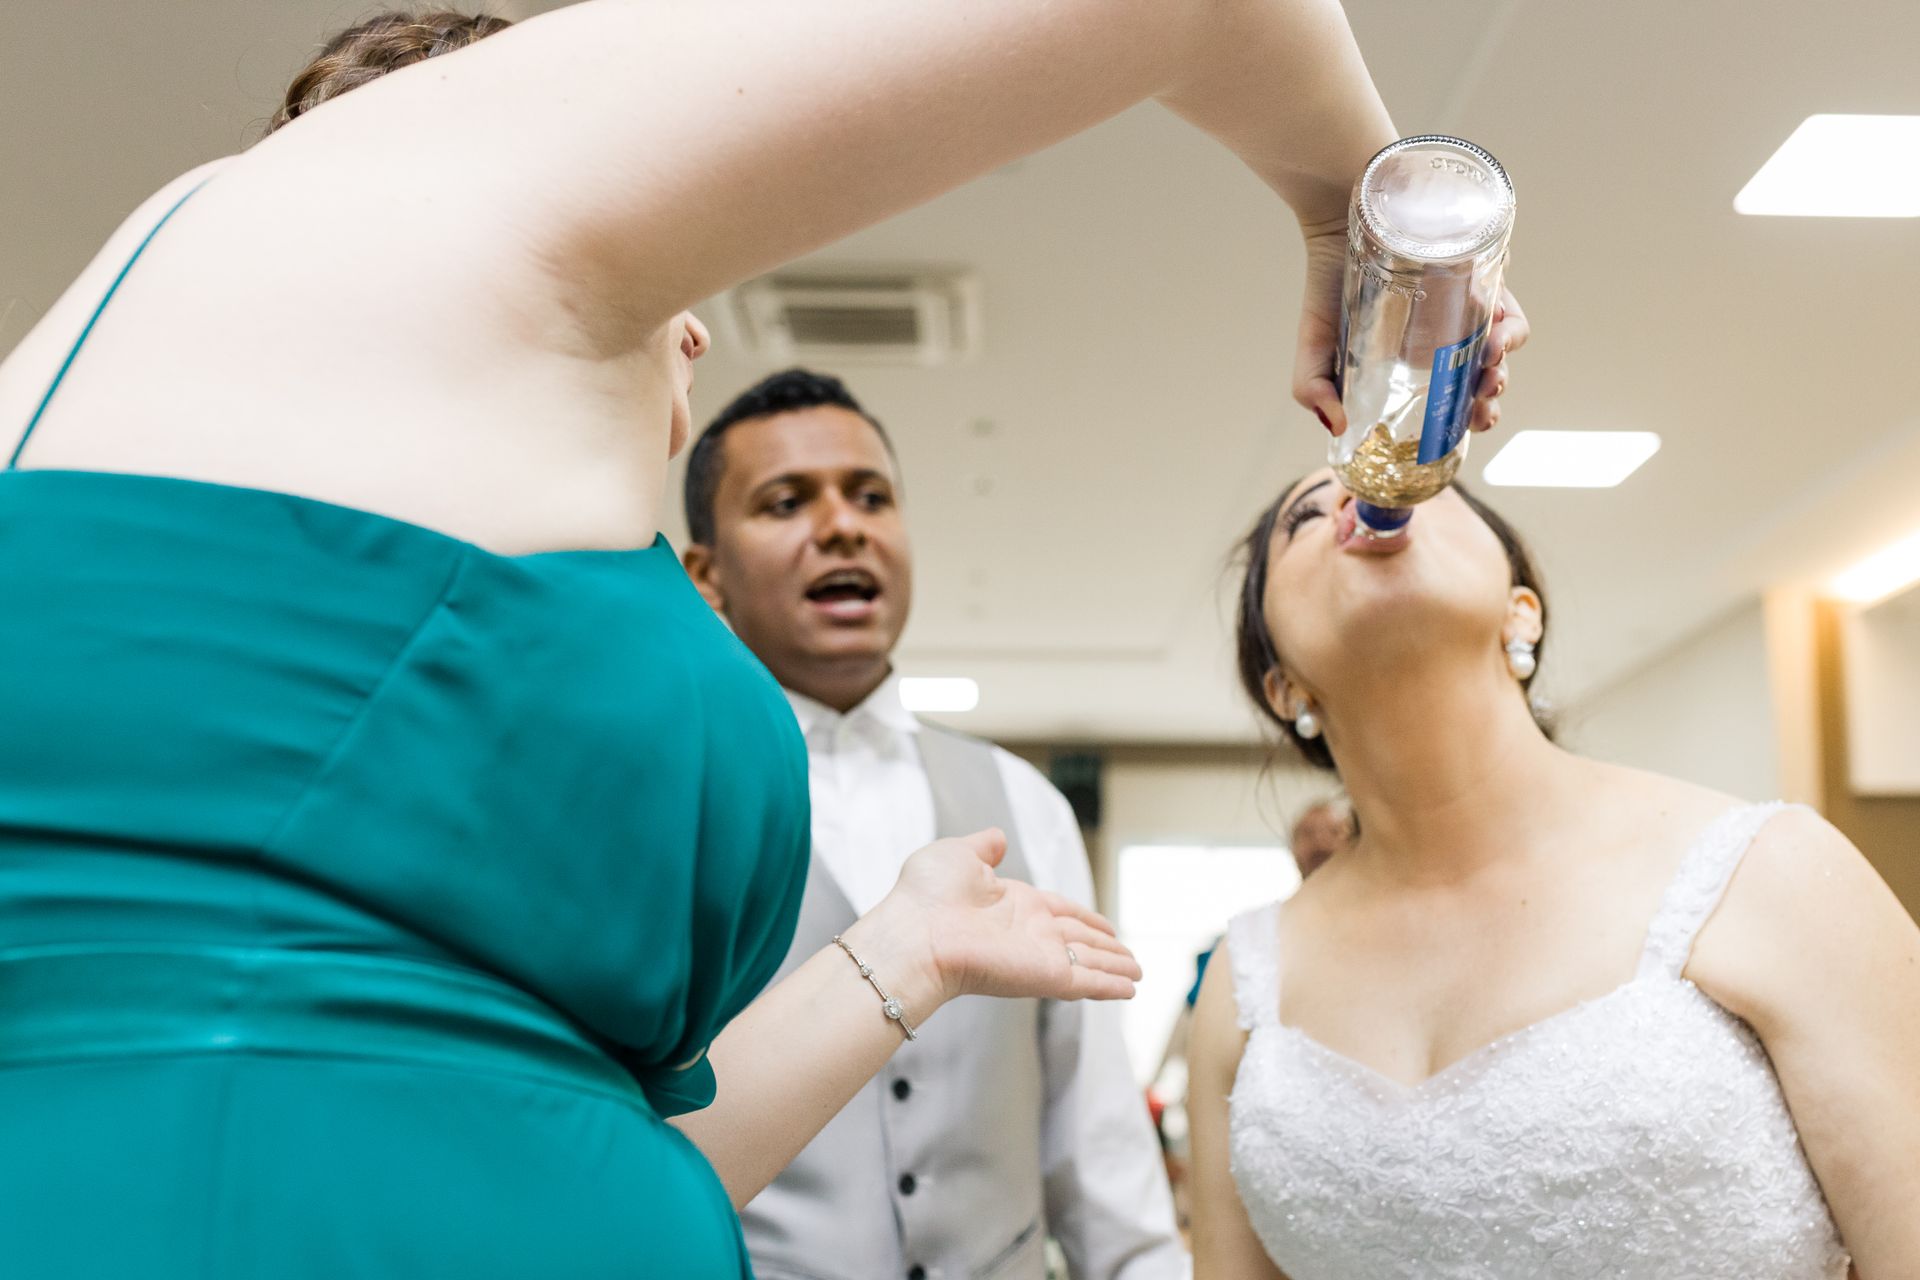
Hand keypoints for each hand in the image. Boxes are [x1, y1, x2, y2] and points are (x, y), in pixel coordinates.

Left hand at [872, 829, 1139, 1007]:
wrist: (914, 933)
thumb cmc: (925, 895)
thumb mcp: (957, 854)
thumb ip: (982, 847)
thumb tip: (998, 837)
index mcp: (1013, 904)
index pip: (1060, 911)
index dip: (1085, 918)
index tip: (1105, 926)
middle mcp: (1029, 932)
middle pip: (1080, 940)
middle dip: (1107, 948)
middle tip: (1131, 956)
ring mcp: (1039, 956)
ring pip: (1089, 962)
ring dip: (1116, 967)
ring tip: (1138, 973)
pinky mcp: (1045, 976)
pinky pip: (1087, 982)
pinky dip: (1110, 986)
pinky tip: (1129, 989)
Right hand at [1292, 227, 1530, 438]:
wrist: (1340, 210)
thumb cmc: (1329, 277)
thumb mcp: (1314, 338)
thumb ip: (1311, 386)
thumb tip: (1337, 428)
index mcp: (1414, 361)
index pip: (1451, 398)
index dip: (1466, 417)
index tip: (1467, 423)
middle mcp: (1446, 335)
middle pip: (1483, 378)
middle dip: (1491, 396)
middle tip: (1482, 399)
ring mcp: (1468, 305)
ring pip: (1505, 346)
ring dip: (1505, 363)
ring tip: (1489, 365)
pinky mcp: (1483, 274)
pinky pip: (1511, 309)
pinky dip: (1512, 328)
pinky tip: (1495, 331)